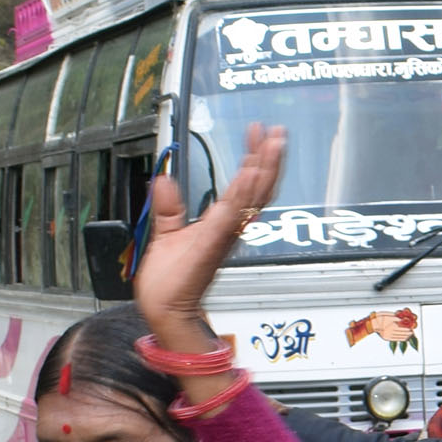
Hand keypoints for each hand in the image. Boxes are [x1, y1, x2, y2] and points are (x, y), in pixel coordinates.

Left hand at [138, 122, 290, 394]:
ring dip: (264, 169)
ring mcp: (223, 235)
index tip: (258, 132)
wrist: (164, 310)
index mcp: (222, 224)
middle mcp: (229, 229)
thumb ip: (169, 207)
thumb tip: (164, 179)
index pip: (245, 186)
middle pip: (258, 189)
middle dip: (269, 158)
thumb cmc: (170, 282)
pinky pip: (232, 215)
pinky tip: (251, 173)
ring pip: (252, 198)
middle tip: (277, 131)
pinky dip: (244, 193)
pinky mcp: (211, 243)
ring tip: (273, 143)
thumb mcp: (166, 234)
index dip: (255, 158)